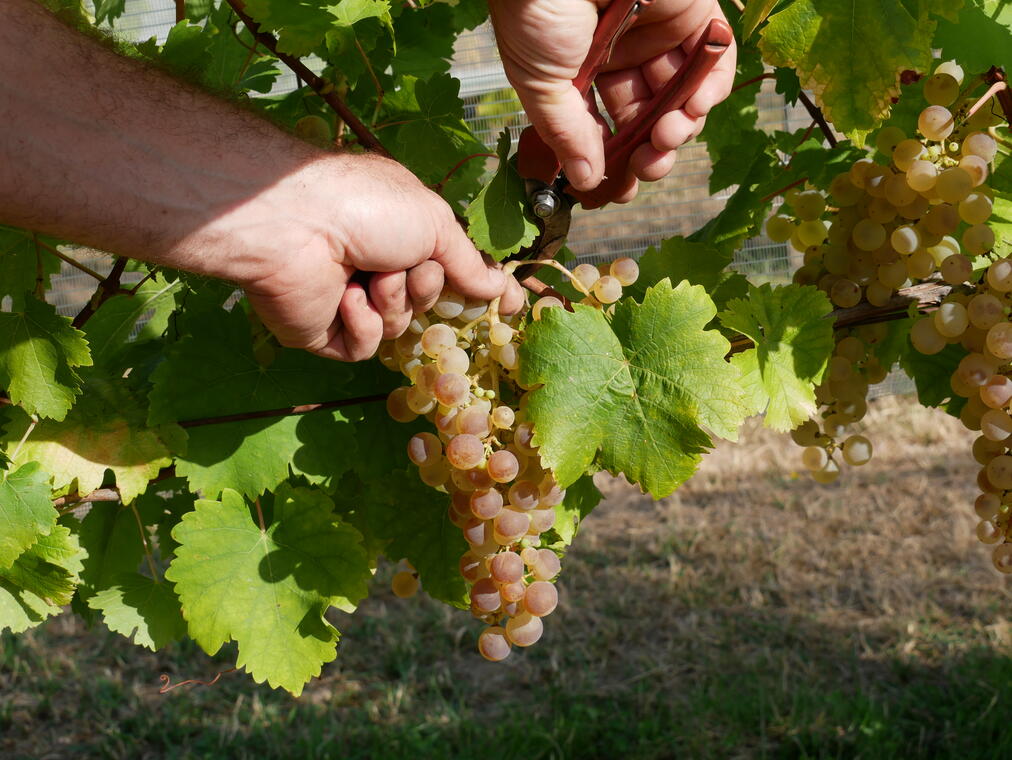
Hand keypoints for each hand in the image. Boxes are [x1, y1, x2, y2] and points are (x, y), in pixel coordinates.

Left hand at [236, 154, 523, 360]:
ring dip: (393, 301)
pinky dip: (363, 323)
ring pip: (398, 327)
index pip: (448, 269)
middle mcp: (374, 266)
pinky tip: (347, 297)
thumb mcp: (434, 225)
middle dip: (425, 288)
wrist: (298, 224)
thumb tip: (503, 287)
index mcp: (399, 233)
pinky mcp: (324, 332)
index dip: (477, 288)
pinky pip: (365, 345)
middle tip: (410, 266)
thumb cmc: (368, 208)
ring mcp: (348, 301)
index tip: (510, 305)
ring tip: (370, 275)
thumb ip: (468, 262)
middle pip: (425, 303)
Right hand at [488, 0, 735, 201]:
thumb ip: (567, 133)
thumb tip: (585, 181)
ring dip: (679, 129)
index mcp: (580, 70)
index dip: (616, 160)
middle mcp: (620, 54)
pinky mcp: (692, 12)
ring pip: (682, 98)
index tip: (620, 189)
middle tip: (647, 168)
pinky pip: (713, 63)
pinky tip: (691, 110)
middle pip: (648, 117)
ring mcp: (657, 34)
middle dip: (651, 152)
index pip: (607, 126)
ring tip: (665, 137)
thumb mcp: (541, 83)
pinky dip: (710, 92)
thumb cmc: (537, 10)